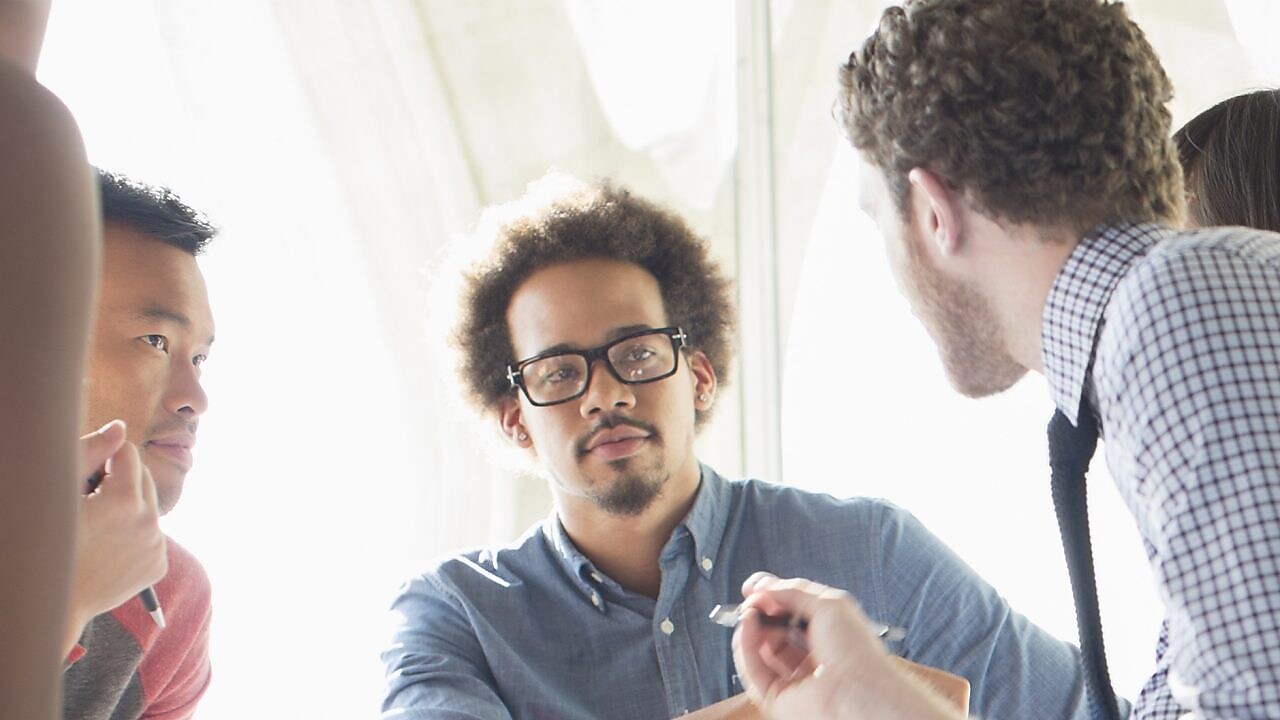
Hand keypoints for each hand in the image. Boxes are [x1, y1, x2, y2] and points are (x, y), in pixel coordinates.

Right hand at [64, 420, 166, 653]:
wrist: (51, 603)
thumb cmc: (43, 543)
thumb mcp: (59, 495)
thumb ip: (90, 454)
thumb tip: (120, 428)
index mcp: (125, 500)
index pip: (127, 452)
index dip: (103, 460)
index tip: (86, 479)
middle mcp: (149, 522)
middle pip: (143, 477)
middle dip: (119, 481)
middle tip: (88, 503)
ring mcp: (157, 546)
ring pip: (148, 506)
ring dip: (128, 507)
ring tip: (97, 526)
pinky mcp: (159, 565)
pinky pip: (151, 534)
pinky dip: (134, 534)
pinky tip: (107, 547)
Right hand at [731, 573, 962, 719]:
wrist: (859, 693)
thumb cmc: (857, 653)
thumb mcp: (829, 604)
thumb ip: (793, 591)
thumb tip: (763, 586)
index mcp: (828, 637)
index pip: (793, 615)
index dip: (774, 599)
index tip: (758, 587)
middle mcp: (810, 658)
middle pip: (774, 632)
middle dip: (760, 611)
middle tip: (752, 599)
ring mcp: (792, 679)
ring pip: (760, 651)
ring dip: (750, 627)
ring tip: (748, 612)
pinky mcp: (775, 697)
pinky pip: (752, 670)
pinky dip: (745, 645)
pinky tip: (747, 626)